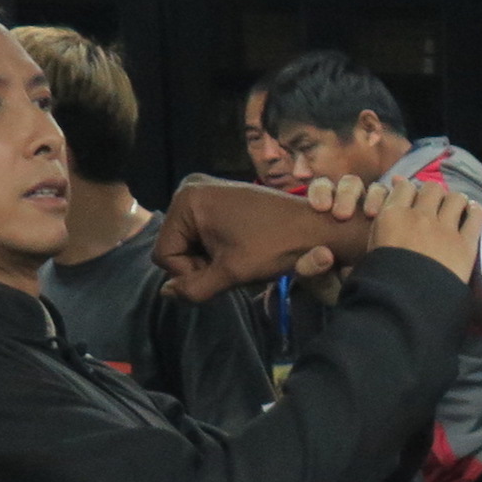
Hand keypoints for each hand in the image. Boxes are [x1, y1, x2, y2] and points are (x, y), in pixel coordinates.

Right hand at [155, 175, 359, 301]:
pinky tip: (241, 250)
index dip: (190, 274)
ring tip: (239, 259)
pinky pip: (204, 232)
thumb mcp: (231, 272)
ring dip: (210, 259)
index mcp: (187, 200)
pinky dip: (218, 247)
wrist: (316, 226)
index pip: (165, 254)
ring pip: (190, 242)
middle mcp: (190, 188)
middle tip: (233, 268)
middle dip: (200, 265)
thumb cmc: (275, 246)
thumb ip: (194, 288)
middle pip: (176, 246)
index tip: (223, 272)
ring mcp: (206, 191)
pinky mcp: (220, 197)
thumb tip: (164, 293)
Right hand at [369, 179, 481, 282]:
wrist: (405, 303)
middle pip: (432, 189)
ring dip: (455, 201)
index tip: (413, 198)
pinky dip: (476, 212)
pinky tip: (473, 214)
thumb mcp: (371, 249)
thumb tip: (385, 211)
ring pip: (456, 198)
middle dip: (433, 194)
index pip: (405, 187)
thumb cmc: (382, 279)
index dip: (410, 190)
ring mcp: (445, 229)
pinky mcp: (465, 244)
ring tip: (456, 210)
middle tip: (435, 205)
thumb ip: (380, 225)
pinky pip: (476, 217)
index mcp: (393, 215)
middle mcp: (420, 216)